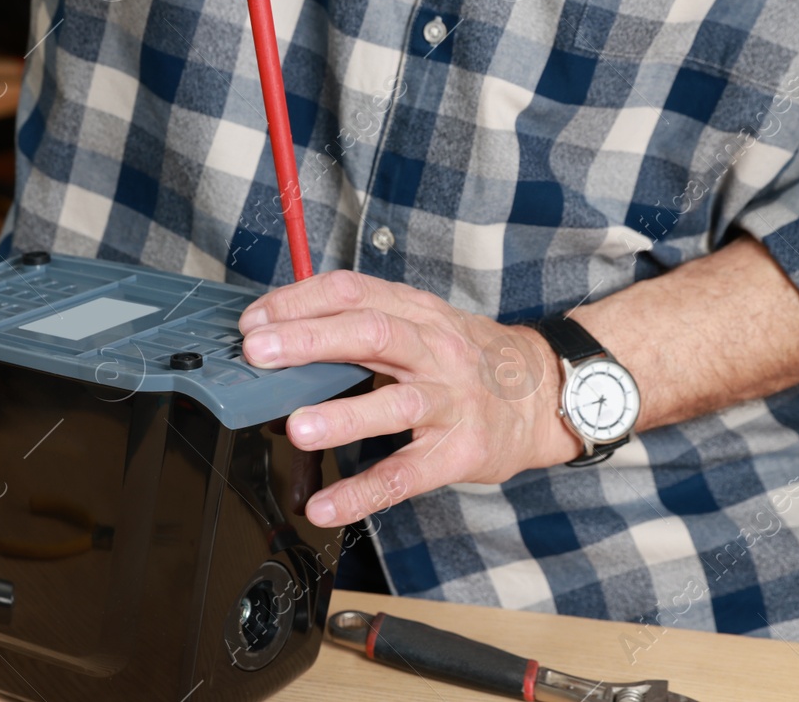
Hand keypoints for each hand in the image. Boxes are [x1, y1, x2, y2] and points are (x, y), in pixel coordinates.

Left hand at [237, 271, 583, 527]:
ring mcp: (450, 401)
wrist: (544, 395)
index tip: (253, 320)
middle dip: (309, 341)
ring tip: (296, 429)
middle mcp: (435, 349)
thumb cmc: (467, 360)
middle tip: (258, 354)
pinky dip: (363, 493)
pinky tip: (326, 506)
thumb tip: (280, 352)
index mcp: (416, 312)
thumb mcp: (421, 328)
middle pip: (371, 333)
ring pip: (395, 404)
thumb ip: (359, 333)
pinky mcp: (460, 452)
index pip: (353, 292)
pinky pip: (407, 474)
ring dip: (342, 416)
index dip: (299, 302)